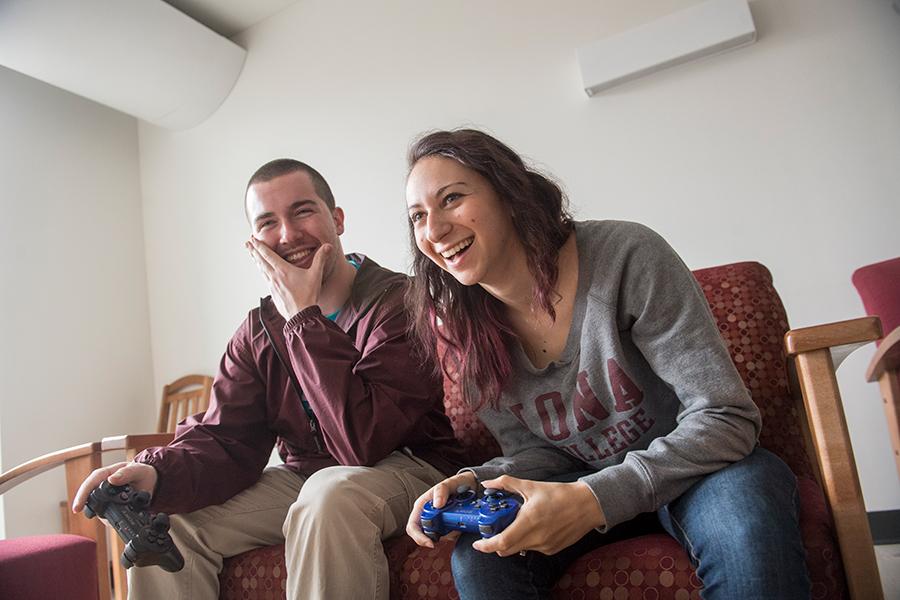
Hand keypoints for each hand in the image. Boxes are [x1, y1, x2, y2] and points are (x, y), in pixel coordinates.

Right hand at [72, 461, 157, 513]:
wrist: (150, 481)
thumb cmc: (142, 472)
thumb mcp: (138, 470)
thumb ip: (127, 473)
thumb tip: (111, 479)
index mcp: (106, 474)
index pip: (90, 483)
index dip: (82, 495)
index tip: (77, 508)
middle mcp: (102, 486)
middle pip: (89, 499)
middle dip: (90, 510)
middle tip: (101, 517)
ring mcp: (105, 497)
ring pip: (97, 509)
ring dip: (104, 516)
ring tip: (117, 517)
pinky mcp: (110, 506)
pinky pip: (106, 514)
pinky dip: (111, 519)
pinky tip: (118, 520)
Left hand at [246, 237, 333, 319]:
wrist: (301, 315)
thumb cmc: (307, 295)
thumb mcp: (316, 275)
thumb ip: (321, 259)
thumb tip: (328, 246)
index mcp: (282, 270)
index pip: (267, 254)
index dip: (259, 245)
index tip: (252, 239)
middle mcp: (274, 277)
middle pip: (260, 261)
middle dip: (253, 251)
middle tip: (247, 243)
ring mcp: (272, 286)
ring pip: (261, 270)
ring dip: (256, 261)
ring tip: (253, 255)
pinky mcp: (273, 294)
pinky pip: (265, 279)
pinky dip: (262, 272)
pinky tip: (264, 273)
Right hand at [406, 471, 477, 547]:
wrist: (471, 485)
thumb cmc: (456, 483)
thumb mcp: (449, 483)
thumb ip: (441, 491)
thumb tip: (437, 505)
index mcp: (422, 506)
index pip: (412, 527)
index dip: (418, 537)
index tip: (431, 543)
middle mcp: (427, 515)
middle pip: (425, 536)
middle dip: (439, 537)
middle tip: (453, 530)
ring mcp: (437, 521)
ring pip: (440, 537)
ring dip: (451, 534)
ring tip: (460, 522)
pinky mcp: (447, 525)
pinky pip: (449, 536)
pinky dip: (456, 533)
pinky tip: (462, 523)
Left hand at [471, 475, 604, 556]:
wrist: (587, 505)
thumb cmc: (559, 493)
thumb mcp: (531, 485)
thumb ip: (506, 484)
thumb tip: (487, 483)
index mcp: (529, 521)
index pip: (502, 542)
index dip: (487, 546)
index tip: (478, 543)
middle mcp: (536, 537)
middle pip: (507, 550)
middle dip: (496, 544)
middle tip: (492, 533)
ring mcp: (545, 546)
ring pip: (520, 549)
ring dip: (512, 541)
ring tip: (517, 525)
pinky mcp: (552, 550)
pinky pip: (532, 549)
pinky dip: (527, 541)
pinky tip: (534, 527)